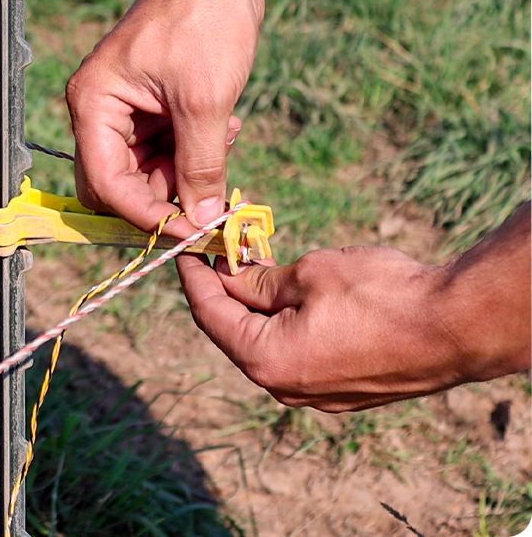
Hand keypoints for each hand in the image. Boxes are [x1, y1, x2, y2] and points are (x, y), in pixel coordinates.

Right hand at [67, 0, 287, 235]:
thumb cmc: (205, 17)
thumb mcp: (206, 102)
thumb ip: (200, 166)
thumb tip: (200, 222)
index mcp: (94, 104)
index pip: (106, 184)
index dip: (144, 214)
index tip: (187, 233)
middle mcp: (100, 109)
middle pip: (118, 184)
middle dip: (163, 197)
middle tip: (208, 202)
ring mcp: (126, 108)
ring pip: (146, 171)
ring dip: (187, 173)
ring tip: (226, 145)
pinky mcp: (153, 104)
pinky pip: (166, 149)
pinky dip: (195, 152)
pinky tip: (228, 129)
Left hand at [175, 249, 488, 411]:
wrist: (459, 327)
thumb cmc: (383, 296)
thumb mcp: (310, 274)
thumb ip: (261, 280)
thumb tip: (231, 276)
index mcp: (265, 360)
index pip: (210, 315)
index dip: (195, 278)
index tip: (186, 250)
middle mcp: (284, 387)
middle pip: (236, 332)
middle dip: (227, 290)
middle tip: (222, 251)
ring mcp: (316, 394)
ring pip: (269, 343)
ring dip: (259, 306)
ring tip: (256, 264)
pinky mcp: (344, 390)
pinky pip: (299, 353)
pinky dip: (287, 323)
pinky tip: (293, 294)